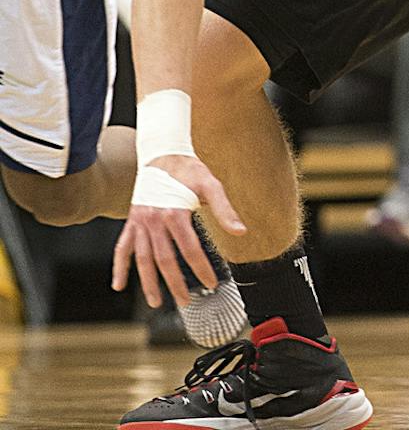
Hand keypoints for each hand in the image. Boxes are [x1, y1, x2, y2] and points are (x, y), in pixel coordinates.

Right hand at [111, 155, 244, 307]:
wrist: (162, 154)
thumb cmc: (189, 170)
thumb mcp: (211, 185)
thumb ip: (224, 210)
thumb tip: (241, 232)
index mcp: (174, 213)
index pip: (190, 249)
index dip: (201, 268)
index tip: (211, 283)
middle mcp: (153, 221)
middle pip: (164, 260)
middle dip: (176, 283)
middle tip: (186, 301)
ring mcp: (139, 223)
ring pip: (142, 259)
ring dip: (148, 282)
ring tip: (156, 302)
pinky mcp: (132, 222)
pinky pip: (122, 248)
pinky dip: (120, 266)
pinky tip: (119, 284)